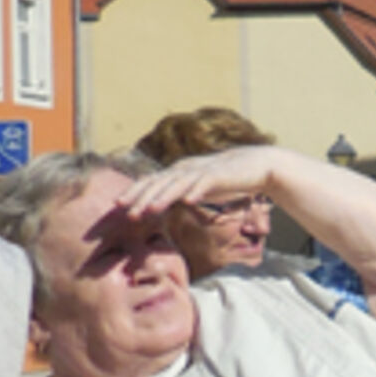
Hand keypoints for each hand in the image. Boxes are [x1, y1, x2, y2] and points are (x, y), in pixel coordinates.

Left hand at [119, 146, 279, 219]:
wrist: (257, 165)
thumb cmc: (226, 178)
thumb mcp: (198, 185)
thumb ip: (180, 192)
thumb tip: (162, 205)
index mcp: (179, 171)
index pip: (151, 180)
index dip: (134, 191)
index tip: (118, 205)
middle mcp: (186, 168)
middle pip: (159, 182)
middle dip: (141, 197)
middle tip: (127, 212)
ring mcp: (202, 171)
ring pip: (177, 183)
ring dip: (163, 197)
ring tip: (150, 209)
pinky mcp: (220, 175)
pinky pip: (205, 183)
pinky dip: (196, 191)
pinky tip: (188, 201)